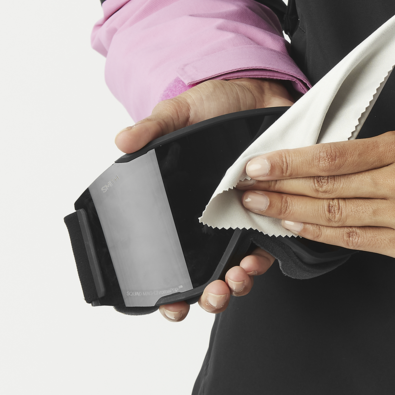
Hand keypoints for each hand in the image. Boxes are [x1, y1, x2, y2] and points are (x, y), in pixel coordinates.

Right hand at [114, 77, 293, 320]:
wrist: (257, 89)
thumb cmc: (215, 104)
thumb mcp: (179, 113)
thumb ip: (153, 127)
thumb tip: (122, 141)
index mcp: (185, 205)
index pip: (175, 258)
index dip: (172, 289)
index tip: (170, 306)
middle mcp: (213, 218)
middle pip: (209, 272)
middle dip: (210, 294)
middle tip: (212, 296)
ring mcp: (244, 216)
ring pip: (240, 264)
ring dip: (239, 281)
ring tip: (236, 277)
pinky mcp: (272, 206)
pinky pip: (271, 241)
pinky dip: (266, 255)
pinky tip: (259, 255)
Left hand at [237, 130, 394, 268]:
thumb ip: (374, 151)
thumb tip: (324, 158)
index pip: (332, 155)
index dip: (289, 161)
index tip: (260, 163)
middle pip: (326, 187)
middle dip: (280, 187)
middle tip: (246, 188)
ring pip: (334, 215)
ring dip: (290, 212)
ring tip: (260, 208)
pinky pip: (353, 240)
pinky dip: (319, 234)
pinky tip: (295, 228)